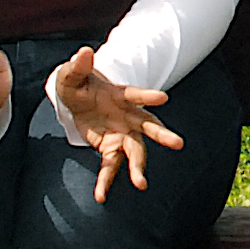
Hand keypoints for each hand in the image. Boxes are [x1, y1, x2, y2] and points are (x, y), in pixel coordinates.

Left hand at [49, 46, 181, 200]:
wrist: (75, 101)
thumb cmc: (77, 84)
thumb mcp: (72, 75)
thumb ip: (77, 67)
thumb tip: (83, 52)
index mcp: (120, 95)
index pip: (136, 95)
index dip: (148, 96)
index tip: (163, 99)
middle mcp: (127, 116)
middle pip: (148, 126)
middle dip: (162, 135)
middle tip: (178, 144)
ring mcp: (121, 134)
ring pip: (136, 151)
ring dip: (138, 167)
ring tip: (142, 184)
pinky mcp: (110, 148)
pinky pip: (110, 167)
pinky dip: (106, 182)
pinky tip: (101, 196)